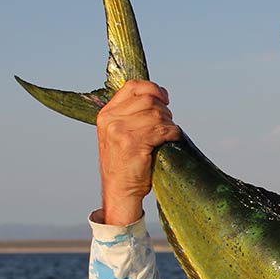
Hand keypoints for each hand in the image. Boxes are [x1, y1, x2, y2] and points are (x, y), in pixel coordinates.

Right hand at [96, 80, 180, 224]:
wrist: (120, 191)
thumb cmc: (126, 164)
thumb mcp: (120, 134)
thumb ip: (132, 115)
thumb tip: (158, 97)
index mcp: (106, 114)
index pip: (132, 87)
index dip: (153, 89)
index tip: (165, 99)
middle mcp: (111, 119)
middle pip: (149, 100)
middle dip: (164, 111)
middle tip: (167, 126)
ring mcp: (120, 130)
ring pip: (157, 114)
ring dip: (169, 124)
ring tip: (167, 136)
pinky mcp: (133, 142)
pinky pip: (162, 129)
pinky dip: (172, 133)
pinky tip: (172, 140)